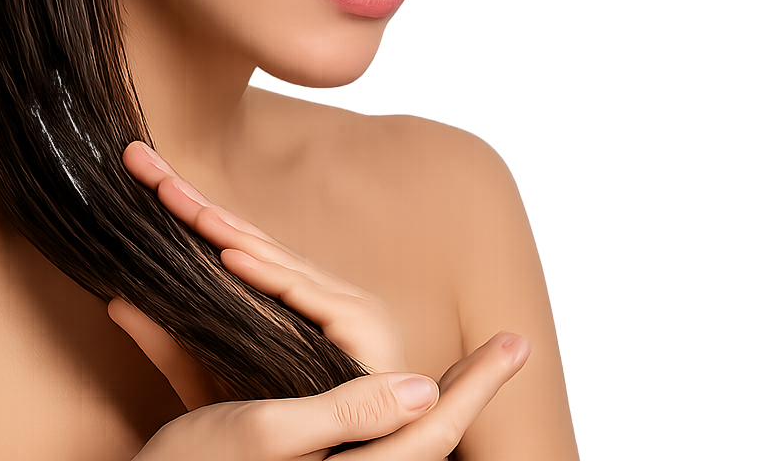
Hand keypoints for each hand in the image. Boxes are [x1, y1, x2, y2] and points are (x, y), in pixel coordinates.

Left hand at [120, 141, 406, 385]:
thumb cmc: (281, 436)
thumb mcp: (208, 382)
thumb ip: (169, 345)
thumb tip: (115, 301)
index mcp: (293, 303)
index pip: (228, 245)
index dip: (182, 212)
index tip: (138, 173)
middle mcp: (321, 298)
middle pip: (245, 241)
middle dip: (188, 202)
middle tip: (140, 163)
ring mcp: (349, 310)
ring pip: (272, 261)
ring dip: (219, 229)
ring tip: (174, 199)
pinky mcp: (366, 331)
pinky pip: (308, 300)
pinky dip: (268, 277)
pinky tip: (227, 254)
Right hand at [126, 329, 529, 460]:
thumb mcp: (265, 435)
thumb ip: (348, 414)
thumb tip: (423, 390)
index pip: (432, 428)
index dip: (475, 385)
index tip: (515, 342)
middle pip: (420, 432)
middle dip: (460, 393)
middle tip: (502, 353)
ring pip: (386, 435)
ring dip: (422, 404)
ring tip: (460, 378)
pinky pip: (344, 438)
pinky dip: (368, 409)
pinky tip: (390, 400)